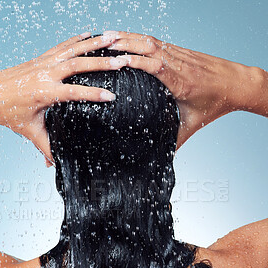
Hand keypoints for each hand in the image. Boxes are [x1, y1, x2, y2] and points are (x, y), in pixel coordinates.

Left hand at [0, 32, 128, 164]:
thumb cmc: (7, 113)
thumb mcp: (30, 131)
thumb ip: (46, 147)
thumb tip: (56, 165)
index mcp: (44, 92)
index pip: (74, 92)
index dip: (93, 95)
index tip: (111, 96)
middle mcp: (45, 74)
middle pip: (78, 64)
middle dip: (102, 63)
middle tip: (122, 61)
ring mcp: (42, 64)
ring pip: (72, 50)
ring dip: (94, 45)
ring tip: (113, 40)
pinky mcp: (40, 59)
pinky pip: (62, 46)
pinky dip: (77, 40)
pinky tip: (89, 35)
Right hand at [105, 31, 258, 148]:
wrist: (237, 84)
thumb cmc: (217, 103)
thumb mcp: (194, 123)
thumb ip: (176, 139)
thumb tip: (163, 155)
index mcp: (181, 83)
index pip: (156, 66)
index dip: (136, 61)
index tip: (118, 61)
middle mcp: (180, 65)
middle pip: (150, 48)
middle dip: (126, 43)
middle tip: (104, 43)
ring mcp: (181, 55)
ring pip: (152, 41)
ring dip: (131, 37)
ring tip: (109, 37)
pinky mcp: (181, 51)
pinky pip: (158, 41)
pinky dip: (141, 38)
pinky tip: (129, 38)